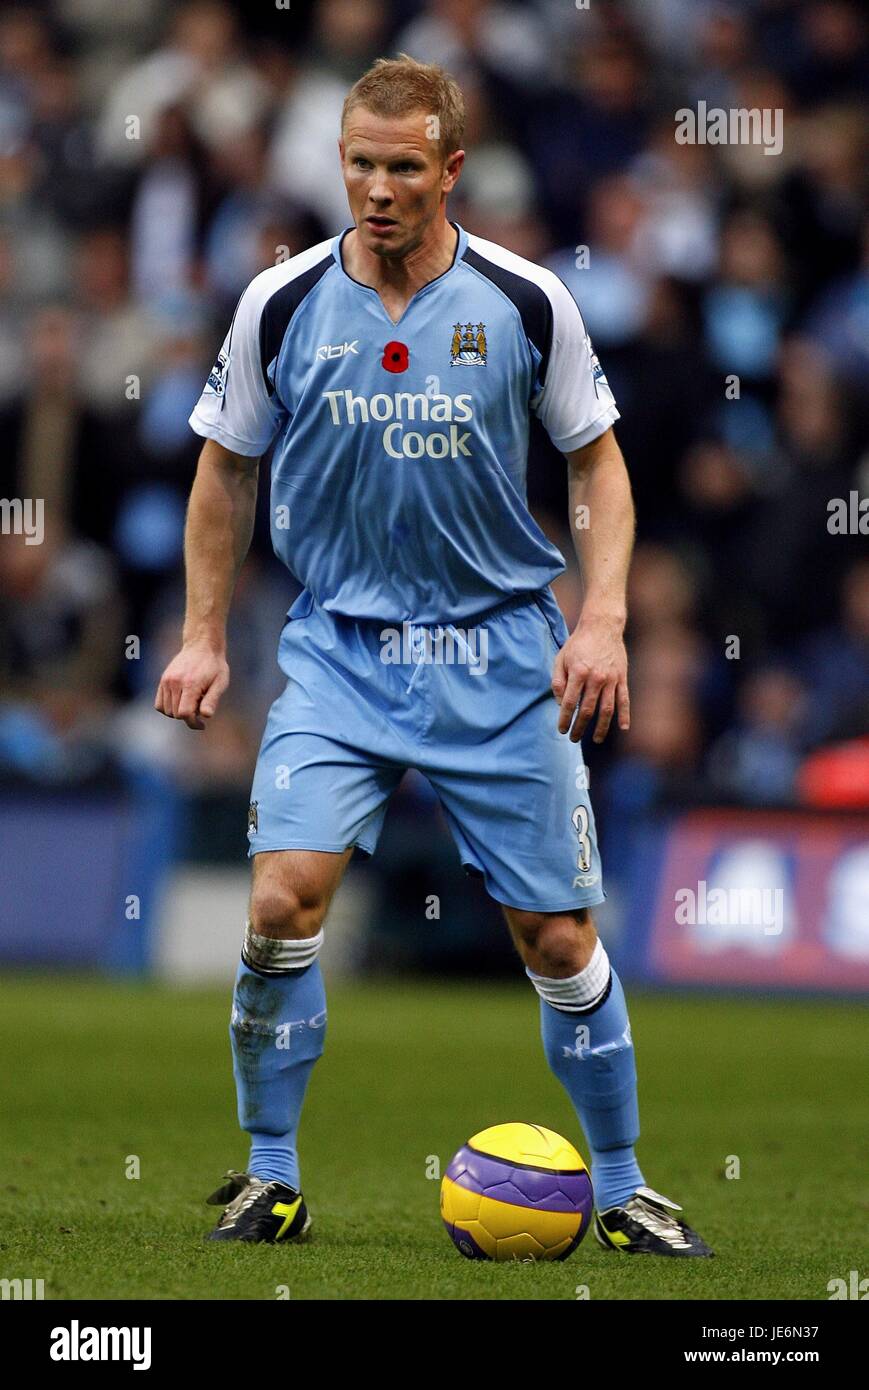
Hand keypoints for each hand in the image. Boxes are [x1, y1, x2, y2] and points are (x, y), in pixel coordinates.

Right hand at [155, 638, 228, 730]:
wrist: (202, 645)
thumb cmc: (214, 666)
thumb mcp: (220, 682)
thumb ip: (212, 700)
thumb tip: (206, 716)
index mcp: (190, 684)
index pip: (184, 713)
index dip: (193, 723)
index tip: (202, 724)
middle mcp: (175, 682)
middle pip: (175, 714)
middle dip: (188, 717)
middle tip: (200, 708)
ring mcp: (166, 681)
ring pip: (166, 710)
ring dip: (178, 713)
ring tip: (192, 703)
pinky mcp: (162, 680)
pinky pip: (159, 704)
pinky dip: (168, 708)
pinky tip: (181, 703)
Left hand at [551, 613, 629, 743]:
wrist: (602, 626)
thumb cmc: (578, 643)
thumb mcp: (561, 658)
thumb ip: (558, 681)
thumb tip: (559, 702)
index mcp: (578, 673)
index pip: (568, 703)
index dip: (564, 719)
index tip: (562, 729)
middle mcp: (595, 678)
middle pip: (587, 710)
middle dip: (579, 727)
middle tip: (573, 738)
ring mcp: (611, 679)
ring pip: (607, 709)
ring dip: (601, 727)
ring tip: (595, 739)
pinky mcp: (622, 678)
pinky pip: (624, 700)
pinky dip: (624, 715)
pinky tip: (623, 728)